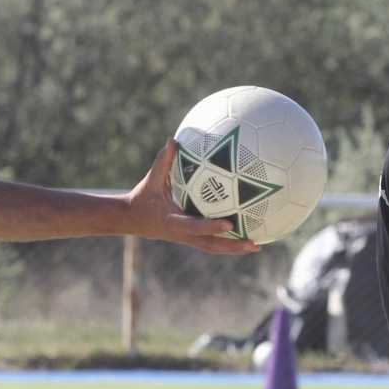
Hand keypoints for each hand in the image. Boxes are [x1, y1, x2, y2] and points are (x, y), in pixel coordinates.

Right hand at [126, 140, 259, 253]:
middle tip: (253, 245)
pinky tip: (244, 238)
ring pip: (213, 247)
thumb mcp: (151, 180)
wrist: (132, 219)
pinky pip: (211, 242)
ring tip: (256, 246)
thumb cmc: (143, 197)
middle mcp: (182, 234)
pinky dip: (228, 243)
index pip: (194, 226)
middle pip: (210, 245)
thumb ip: (162, 161)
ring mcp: (187, 239)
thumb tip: (172, 140)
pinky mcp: (190, 239)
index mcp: (172, 222)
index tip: (229, 224)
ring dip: (234, 249)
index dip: (210, 226)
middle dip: (232, 246)